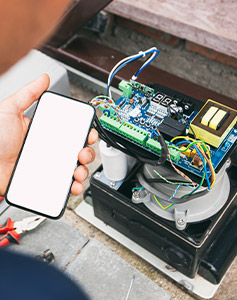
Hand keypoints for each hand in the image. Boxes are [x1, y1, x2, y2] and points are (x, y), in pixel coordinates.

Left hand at [0, 74, 97, 195]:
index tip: (89, 134)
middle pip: (78, 151)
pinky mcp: (44, 182)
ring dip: (83, 171)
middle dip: (87, 153)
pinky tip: (72, 185)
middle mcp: (50, 150)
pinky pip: (63, 186)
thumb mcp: (10, 111)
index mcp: (46, 133)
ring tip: (77, 171)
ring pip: (74, 169)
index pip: (72, 132)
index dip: (85, 133)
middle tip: (81, 154)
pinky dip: (73, 187)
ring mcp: (48, 167)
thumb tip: (43, 79)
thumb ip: (27, 94)